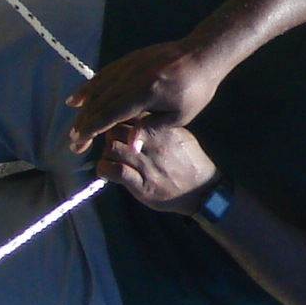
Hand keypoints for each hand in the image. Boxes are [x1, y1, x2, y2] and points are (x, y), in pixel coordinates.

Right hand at [66, 41, 221, 153]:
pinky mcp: (128, 59)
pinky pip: (103, 75)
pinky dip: (89, 88)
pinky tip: (79, 99)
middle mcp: (131, 77)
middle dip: (84, 124)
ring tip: (74, 126)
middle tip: (74, 142)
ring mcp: (128, 65)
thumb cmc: (195, 90)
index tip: (79, 144)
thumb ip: (150, 128)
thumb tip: (130, 147)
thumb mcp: (179, 116)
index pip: (110, 114)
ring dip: (83, 109)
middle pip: (99, 103)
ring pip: (97, 88)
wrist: (202, 54)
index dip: (91, 130)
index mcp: (145, 93)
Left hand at [93, 120, 220, 212]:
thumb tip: (137, 118)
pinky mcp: (141, 184)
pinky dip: (104, 169)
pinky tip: (105, 171)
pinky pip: (116, 171)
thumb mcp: (180, 135)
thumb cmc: (190, 161)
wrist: (201, 190)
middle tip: (113, 144)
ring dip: (106, 153)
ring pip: (112, 148)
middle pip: (115, 129)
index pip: (130, 115)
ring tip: (110, 159)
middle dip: (109, 135)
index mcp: (162, 129)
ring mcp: (147, 164)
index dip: (120, 119)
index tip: (120, 128)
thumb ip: (158, 126)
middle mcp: (153, 144)